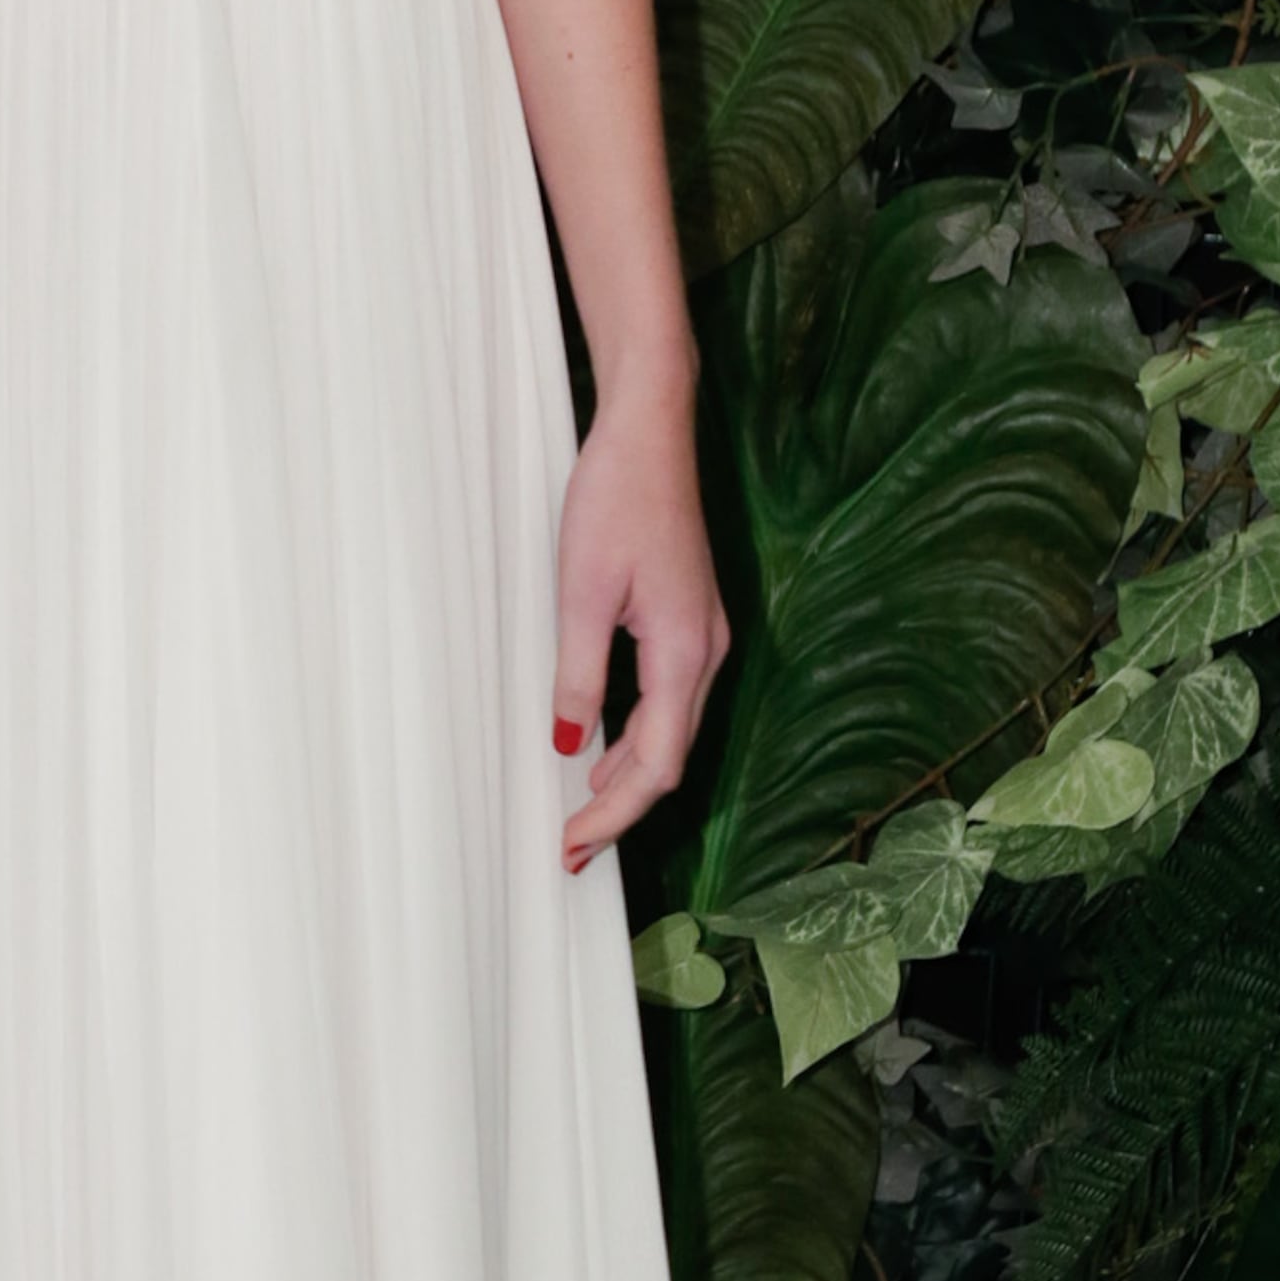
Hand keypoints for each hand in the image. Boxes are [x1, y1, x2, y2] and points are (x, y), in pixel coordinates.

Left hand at [552, 383, 726, 875]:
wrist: (652, 430)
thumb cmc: (617, 496)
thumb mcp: (582, 591)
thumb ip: (579, 675)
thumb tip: (571, 745)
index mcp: (684, 653)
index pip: (655, 766)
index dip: (613, 816)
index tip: (571, 847)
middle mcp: (708, 652)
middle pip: (671, 758)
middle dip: (621, 810)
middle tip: (572, 849)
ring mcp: (705, 636)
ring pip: (674, 731)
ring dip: (630, 777)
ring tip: (585, 813)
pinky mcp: (691, 619)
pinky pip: (672, 700)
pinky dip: (640, 736)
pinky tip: (608, 746)